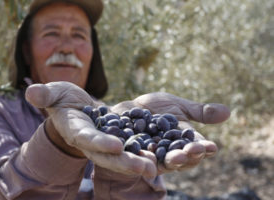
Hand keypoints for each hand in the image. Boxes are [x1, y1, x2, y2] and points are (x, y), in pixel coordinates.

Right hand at [25, 81, 156, 177]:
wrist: (76, 109)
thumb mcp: (54, 93)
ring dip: (139, 163)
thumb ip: (44, 94)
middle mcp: (92, 142)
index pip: (87, 138)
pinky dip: (146, 153)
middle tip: (144, 168)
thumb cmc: (63, 99)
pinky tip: (161, 157)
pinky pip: (133, 148)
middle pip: (107, 156)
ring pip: (123, 157)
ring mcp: (107, 143)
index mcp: (76, 131)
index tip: (116, 145)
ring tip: (155, 168)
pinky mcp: (120, 139)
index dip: (99, 142)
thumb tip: (31, 92)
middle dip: (124, 162)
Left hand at [111, 92, 229, 173]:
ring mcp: (151, 156)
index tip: (212, 147)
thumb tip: (228, 112)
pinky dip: (144, 158)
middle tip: (192, 151)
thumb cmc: (155, 107)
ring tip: (177, 158)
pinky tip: (147, 156)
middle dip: (188, 156)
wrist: (128, 108)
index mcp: (182, 143)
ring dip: (171, 161)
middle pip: (181, 159)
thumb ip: (199, 112)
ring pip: (162, 163)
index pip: (196, 149)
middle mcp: (168, 153)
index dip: (203, 149)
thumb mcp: (178, 106)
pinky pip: (138, 158)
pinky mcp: (132, 155)